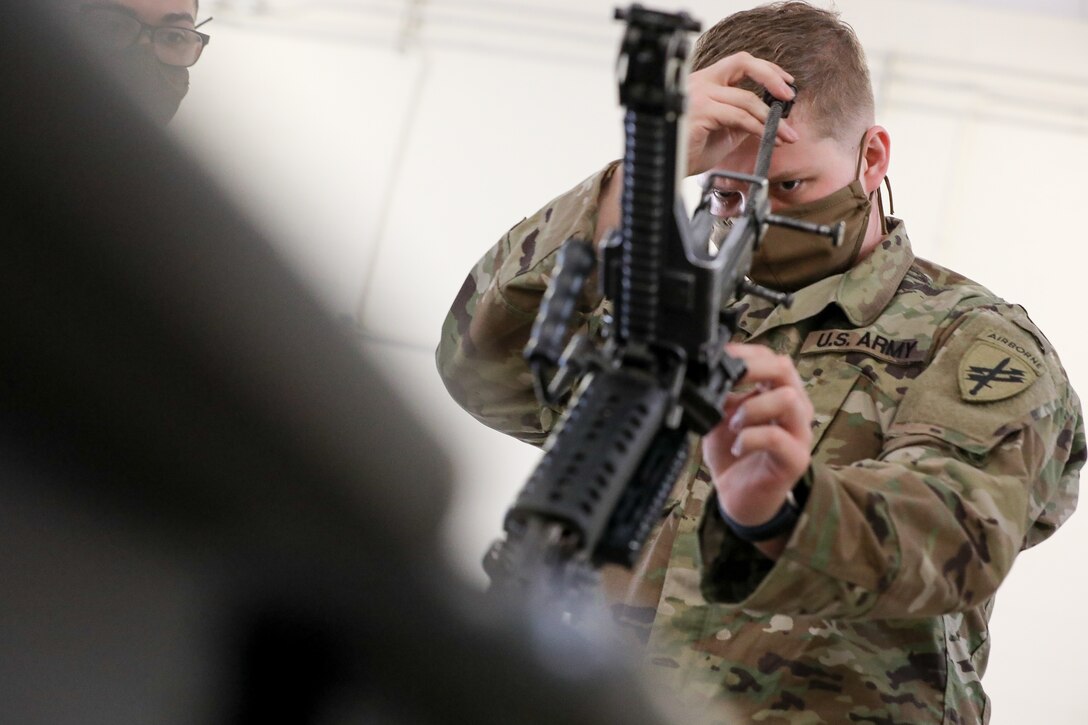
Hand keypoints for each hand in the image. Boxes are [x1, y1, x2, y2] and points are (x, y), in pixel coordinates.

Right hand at [685, 52, 798, 175]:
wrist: (668, 169)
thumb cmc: (690, 151)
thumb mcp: (725, 130)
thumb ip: (744, 117)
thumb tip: (771, 115)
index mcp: (705, 81)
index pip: (740, 62)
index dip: (766, 69)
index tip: (786, 83)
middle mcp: (700, 82)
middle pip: (743, 63)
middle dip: (772, 77)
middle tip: (789, 96)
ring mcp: (699, 95)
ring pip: (746, 99)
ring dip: (771, 119)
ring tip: (785, 134)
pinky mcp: (700, 112)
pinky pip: (739, 117)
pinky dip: (759, 128)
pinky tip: (770, 138)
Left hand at [702, 344, 812, 554]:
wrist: (739, 499)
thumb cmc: (734, 455)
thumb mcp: (719, 418)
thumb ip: (719, 395)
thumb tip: (709, 372)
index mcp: (777, 392)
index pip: (771, 358)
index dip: (745, 352)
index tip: (720, 357)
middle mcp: (794, 408)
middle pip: (785, 368)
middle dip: (752, 368)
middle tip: (729, 381)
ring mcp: (799, 433)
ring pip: (788, 399)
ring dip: (752, 406)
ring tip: (733, 423)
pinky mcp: (796, 459)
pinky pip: (777, 437)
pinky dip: (751, 438)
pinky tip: (736, 447)